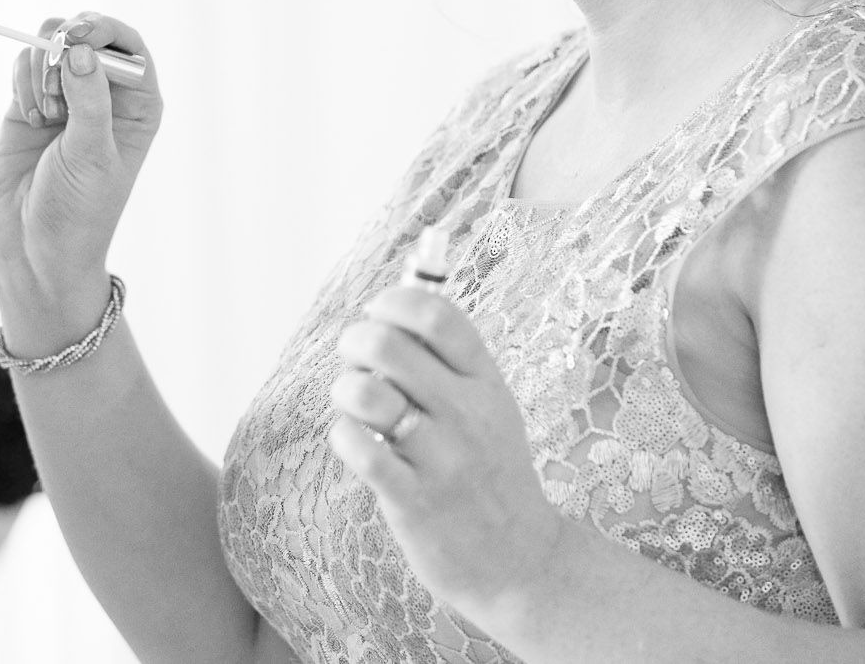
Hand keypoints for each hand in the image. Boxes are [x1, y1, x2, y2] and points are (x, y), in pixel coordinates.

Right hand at [0, 13, 161, 353]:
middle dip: (65, 44)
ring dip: (40, 70)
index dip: (103, 30)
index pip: (127, 45)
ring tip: (45, 115)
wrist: (31, 251)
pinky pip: (24, 65)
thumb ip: (89, 99)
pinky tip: (30, 116)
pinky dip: (22, 81)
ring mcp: (65, 97)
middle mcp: (104, 95)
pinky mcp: (29, 104)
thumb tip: (80, 48)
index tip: (76, 35)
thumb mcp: (91, 157)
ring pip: (50, 44)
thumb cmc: (77, 213)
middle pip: (86, 34)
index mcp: (138, 106)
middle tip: (52, 74)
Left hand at [327, 286, 563, 626]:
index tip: (377, 312)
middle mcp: (467, 414)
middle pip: (389, 345)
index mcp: (487, 383)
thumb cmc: (491, 477)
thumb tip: (391, 312)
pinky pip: (359, 448)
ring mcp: (442, 458)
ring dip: (345, 390)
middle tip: (354, 360)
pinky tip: (355, 442)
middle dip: (354, 341)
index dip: (394, 301)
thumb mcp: (490, 410)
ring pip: (367, 393)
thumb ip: (449, 365)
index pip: (438, 316)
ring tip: (355, 406)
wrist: (521, 564)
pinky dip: (343, 436)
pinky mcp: (414, 500)